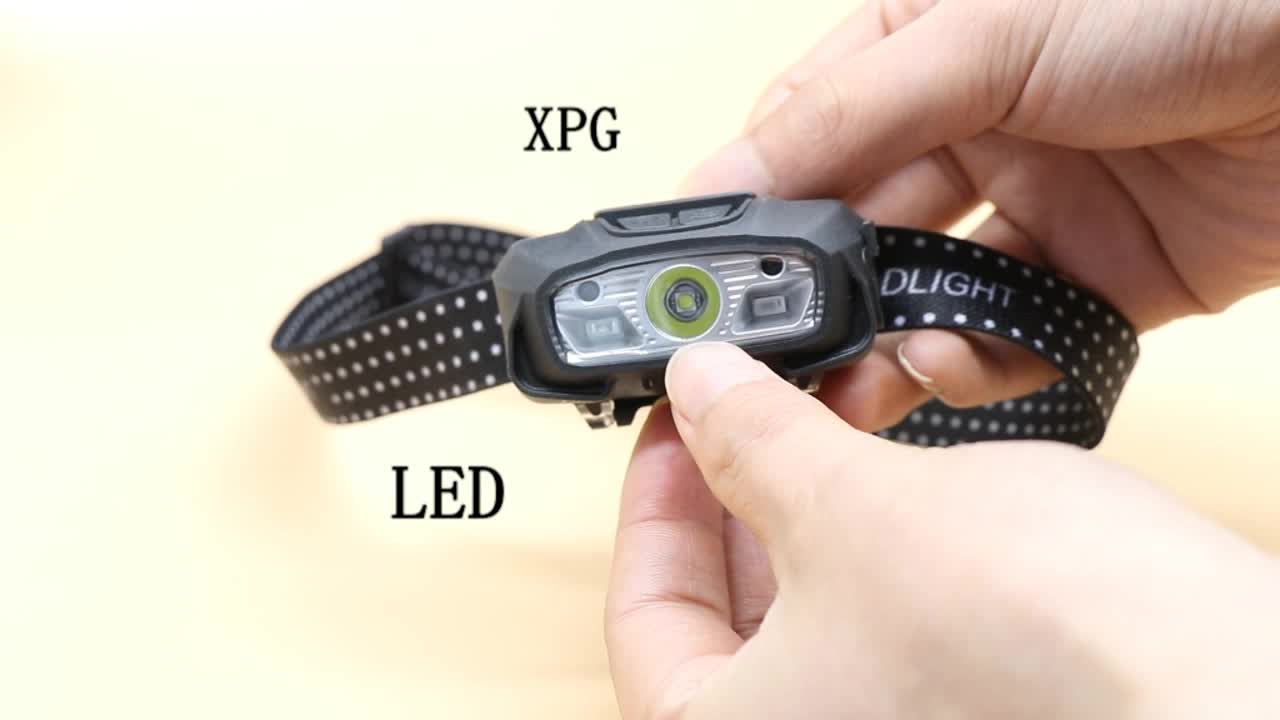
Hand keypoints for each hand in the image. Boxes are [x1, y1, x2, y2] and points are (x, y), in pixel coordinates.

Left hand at [605, 343, 1279, 718]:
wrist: (1221, 682)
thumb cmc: (1039, 644)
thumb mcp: (852, 506)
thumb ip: (753, 442)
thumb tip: (701, 391)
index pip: (644, 614)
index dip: (654, 501)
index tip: (673, 424)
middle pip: (723, 607)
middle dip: (739, 484)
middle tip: (748, 402)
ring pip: (809, 599)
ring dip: (814, 490)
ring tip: (833, 402)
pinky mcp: (955, 701)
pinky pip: (881, 607)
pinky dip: (878, 526)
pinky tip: (897, 455)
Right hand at [682, 0, 1279, 430]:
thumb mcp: (981, 32)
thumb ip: (846, 114)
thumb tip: (730, 178)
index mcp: (920, 48)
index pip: (802, 136)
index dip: (753, 206)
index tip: (709, 273)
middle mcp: (969, 129)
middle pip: (857, 228)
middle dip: (814, 292)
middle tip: (772, 353)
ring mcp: (1034, 207)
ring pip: (926, 295)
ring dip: (883, 342)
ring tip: (848, 384)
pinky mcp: (1098, 280)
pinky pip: (1012, 337)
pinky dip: (975, 361)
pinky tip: (949, 363)